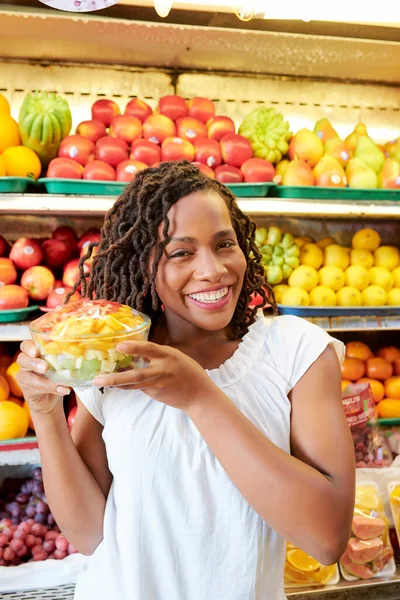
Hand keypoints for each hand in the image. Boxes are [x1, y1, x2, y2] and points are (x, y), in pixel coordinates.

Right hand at [16, 340, 69, 416]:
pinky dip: (50, 389)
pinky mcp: (26, 388)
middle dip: (33, 362)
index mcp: (35, 351)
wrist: (50, 397)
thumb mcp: (62, 364)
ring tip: (55, 383)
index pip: (26, 345)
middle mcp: (26, 362)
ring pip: (26, 375)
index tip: (37, 350)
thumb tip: (82, 357)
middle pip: (22, 358)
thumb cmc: (56, 374)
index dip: (29, 347)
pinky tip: (62, 390)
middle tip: (45, 367)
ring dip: (42, 379)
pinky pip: (35, 388)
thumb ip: (67, 359)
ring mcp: (25, 375)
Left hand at [93, 341, 215, 411]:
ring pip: (133, 384)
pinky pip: (138, 388)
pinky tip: (116, 382)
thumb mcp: (175, 356)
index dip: (134, 347)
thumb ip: (158, 355)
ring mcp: (158, 384)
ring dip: (116, 383)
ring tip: (100, 382)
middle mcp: (162, 370)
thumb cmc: (188, 371)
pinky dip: (126, 384)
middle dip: (115, 377)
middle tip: (98, 378)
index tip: (119, 346)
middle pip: (136, 375)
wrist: (199, 395)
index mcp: (168, 356)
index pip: (150, 349)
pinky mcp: (156, 394)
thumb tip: (137, 352)